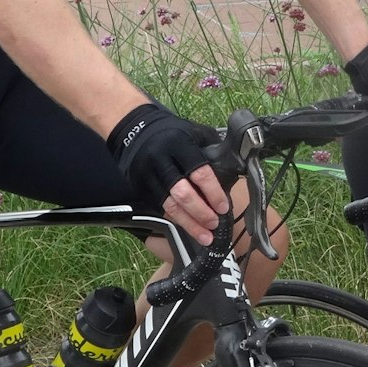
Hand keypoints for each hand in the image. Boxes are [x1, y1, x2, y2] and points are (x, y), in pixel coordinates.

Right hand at [107, 104, 228, 242]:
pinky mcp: (139, 186)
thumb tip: (234, 171)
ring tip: (205, 237)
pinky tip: (188, 227)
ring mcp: (147, 175)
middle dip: (200, 212)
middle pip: (182, 193)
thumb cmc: (172, 132)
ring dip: (188, 223)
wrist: (133, 130)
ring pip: (169, 205)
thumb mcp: (194, 132)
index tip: (223, 207)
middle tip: (214, 224)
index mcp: (179, 144)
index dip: (213, 192)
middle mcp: (161, 160)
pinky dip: (175, 219)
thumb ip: (211, 150)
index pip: (199, 172)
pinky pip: (159, 207)